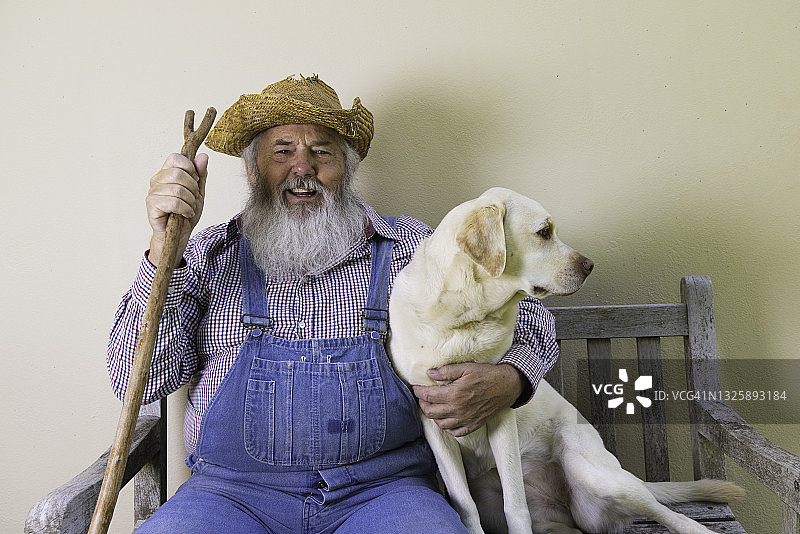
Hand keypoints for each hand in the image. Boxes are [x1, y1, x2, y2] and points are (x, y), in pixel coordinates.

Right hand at [146, 152, 207, 266]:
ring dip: (190, 201)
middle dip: (193, 188)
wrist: (180, 234)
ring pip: (177, 189)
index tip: (195, 181)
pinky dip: (185, 209)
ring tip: (189, 208)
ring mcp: (152, 192)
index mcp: (167, 172)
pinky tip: (185, 214)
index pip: (175, 157)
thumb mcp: (199, 192)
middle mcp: (157, 180)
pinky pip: (173, 202)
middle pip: (178, 173)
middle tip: (193, 199)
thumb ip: (201, 175)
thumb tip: (203, 156)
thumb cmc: (186, 213)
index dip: (189, 168)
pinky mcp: (152, 205)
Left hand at [412, 363, 524, 436]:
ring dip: (433, 415)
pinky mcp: (473, 425)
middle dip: (422, 404)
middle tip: (422, 397)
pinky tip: (445, 418)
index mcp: (455, 394)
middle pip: (430, 412)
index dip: (418, 392)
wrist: (507, 386)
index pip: (428, 396)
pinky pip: (454, 432)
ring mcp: (466, 420)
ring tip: (432, 406)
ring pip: (440, 424)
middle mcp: (458, 410)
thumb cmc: (487, 375)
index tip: (416, 388)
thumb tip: (430, 373)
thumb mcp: (466, 367)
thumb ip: (446, 371)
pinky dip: (446, 427)